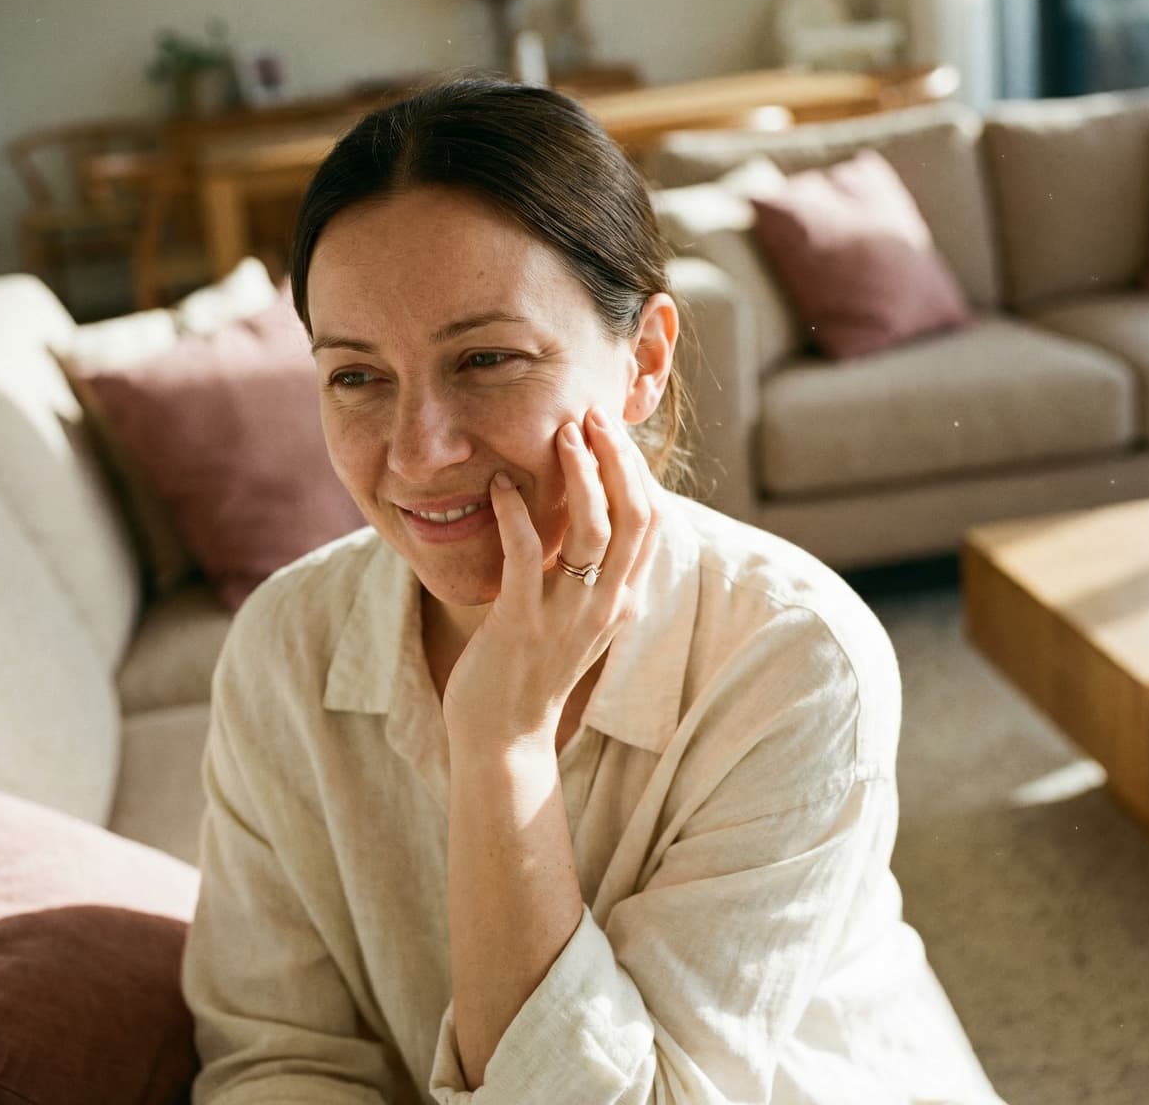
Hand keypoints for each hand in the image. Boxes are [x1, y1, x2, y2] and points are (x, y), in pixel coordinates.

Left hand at [441, 406, 660, 754]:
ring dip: (580, 475)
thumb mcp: (576, 613)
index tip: (611, 427)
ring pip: (593, 531)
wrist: (504, 734)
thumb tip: (586, 507)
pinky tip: (499, 485)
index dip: (635, 469)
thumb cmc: (533, 665)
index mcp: (622, 599)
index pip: (649, 522)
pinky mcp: (523, 624)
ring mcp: (568, 616)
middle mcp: (607, 605)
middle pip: (634, 516)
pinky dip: (515, 513)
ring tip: (562, 434)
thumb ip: (589, 568)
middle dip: (617, 458)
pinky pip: (527, 555)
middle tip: (593, 413)